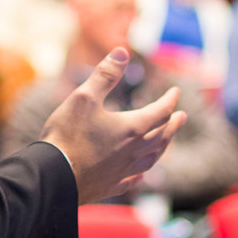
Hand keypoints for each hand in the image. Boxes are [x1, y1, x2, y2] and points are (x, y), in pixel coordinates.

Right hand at [39, 47, 186, 204]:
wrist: (54, 174)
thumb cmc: (68, 134)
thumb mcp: (84, 96)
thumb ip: (105, 75)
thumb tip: (122, 52)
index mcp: (131, 128)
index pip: (159, 112)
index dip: (169, 100)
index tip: (175, 92)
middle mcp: (133, 151)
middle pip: (161, 136)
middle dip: (173, 124)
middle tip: (182, 117)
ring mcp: (123, 170)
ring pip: (152, 159)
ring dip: (163, 148)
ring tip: (167, 142)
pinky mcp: (110, 185)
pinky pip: (133, 180)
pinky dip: (142, 174)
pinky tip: (142, 175)